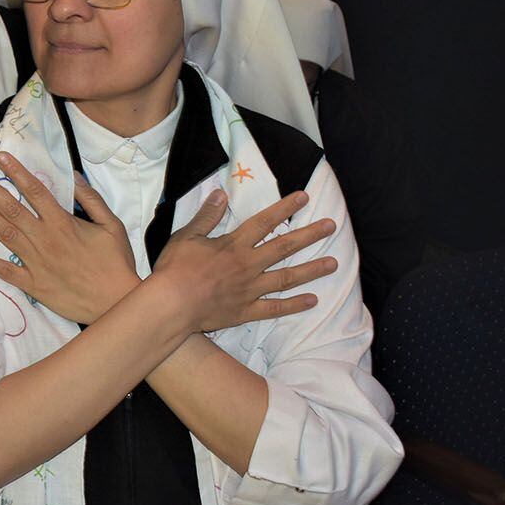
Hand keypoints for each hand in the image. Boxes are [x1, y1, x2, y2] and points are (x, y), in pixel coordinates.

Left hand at [0, 152, 139, 323]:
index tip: (1, 158)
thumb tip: (74, 176)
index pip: (35, 191)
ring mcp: (36, 263)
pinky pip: (5, 271)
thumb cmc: (116, 262)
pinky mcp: (33, 284)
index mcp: (63, 223)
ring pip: (5, 234)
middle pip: (12, 208)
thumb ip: (91, 199)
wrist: (117, 301)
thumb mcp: (112, 225)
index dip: (16, 172)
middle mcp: (45, 240)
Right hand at [150, 190, 338, 333]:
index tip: (303, 198)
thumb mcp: (187, 236)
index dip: (284, 208)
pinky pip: (274, 308)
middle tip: (331, 226)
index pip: (264, 222)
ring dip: (311, 270)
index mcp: (234, 245)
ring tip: (333, 264)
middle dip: (309, 235)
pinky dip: (294, 305)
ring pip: (287, 278)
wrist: (172, 304)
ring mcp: (250, 289)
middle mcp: (248, 265)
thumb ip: (207, 216)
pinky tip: (312, 301)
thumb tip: (220, 193)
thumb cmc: (175, 269)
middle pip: (284, 247)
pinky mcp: (246, 311)